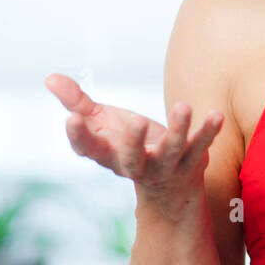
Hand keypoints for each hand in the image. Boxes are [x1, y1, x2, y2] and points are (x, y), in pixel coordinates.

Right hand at [44, 73, 224, 216]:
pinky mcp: (191, 162)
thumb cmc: (128, 145)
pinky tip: (215, 114)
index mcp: (109, 154)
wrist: (167, 187)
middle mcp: (136, 165)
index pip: (90, 149)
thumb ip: (77, 101)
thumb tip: (49, 77)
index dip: (79, 136)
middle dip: (133, 142)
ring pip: (171, 151)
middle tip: (136, 121)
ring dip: (178, 130)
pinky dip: (208, 131)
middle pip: (131, 158)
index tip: (72, 119)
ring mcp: (165, 166)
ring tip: (183, 106)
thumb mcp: (102, 123)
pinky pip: (200, 146)